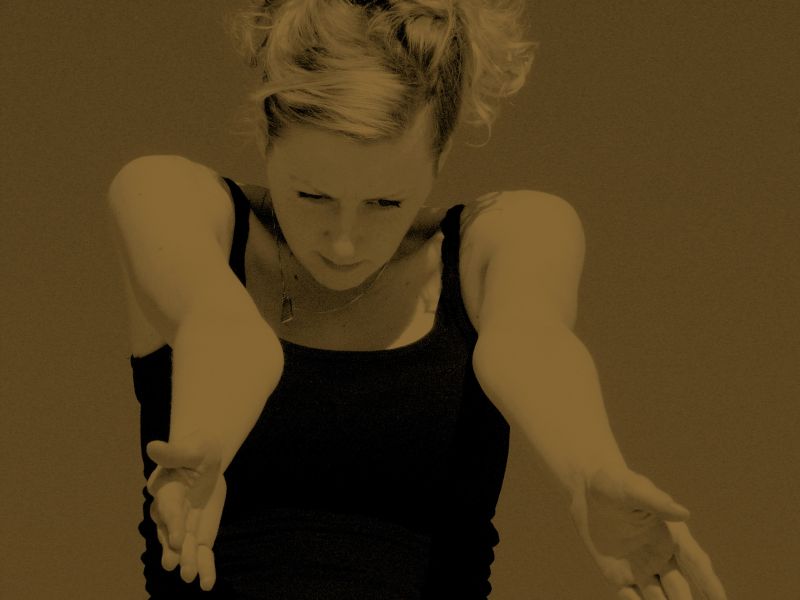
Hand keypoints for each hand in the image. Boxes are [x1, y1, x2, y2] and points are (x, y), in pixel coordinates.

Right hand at [146, 432, 225, 590]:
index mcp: (165, 490)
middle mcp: (169, 513)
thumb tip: (153, 446)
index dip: (172, 523)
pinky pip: (201, 552)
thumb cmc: (196, 449)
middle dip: (174, 550)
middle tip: (176, 567)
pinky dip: (205, 567)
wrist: (206, 457)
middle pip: (172, 533)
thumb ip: (174, 452)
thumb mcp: (191, 447)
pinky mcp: (199, 533)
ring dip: (187, 562)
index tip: (176, 539)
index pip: (168, 509)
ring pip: (184, 547)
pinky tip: (207, 585)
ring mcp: (184, 526)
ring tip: (190, 578)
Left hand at [568, 466, 726, 598]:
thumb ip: (655, 501)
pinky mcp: (618, 574)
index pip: (695, 562)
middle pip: (679, 588)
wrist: (586, 488)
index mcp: (671, 535)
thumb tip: (683, 513)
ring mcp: (640, 567)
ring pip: (657, 598)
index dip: (709, 582)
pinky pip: (629, 597)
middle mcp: (660, 556)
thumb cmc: (615, 483)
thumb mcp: (632, 489)